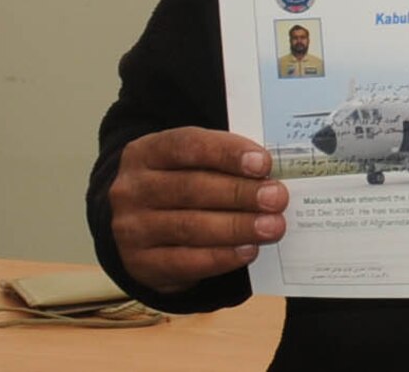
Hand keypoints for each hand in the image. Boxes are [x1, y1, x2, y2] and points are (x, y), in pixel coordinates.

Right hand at [108, 127, 286, 293]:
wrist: (138, 226)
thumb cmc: (179, 183)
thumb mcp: (191, 163)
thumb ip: (222, 162)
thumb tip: (268, 175)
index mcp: (146, 152)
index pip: (187, 145)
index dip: (227, 153)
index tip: (263, 163)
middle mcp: (132, 189)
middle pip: (191, 188)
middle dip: (240, 193)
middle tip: (277, 198)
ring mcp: (131, 229)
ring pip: (190, 227)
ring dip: (237, 227)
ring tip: (272, 226)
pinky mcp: (140, 264)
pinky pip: (185, 262)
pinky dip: (221, 257)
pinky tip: (248, 250)